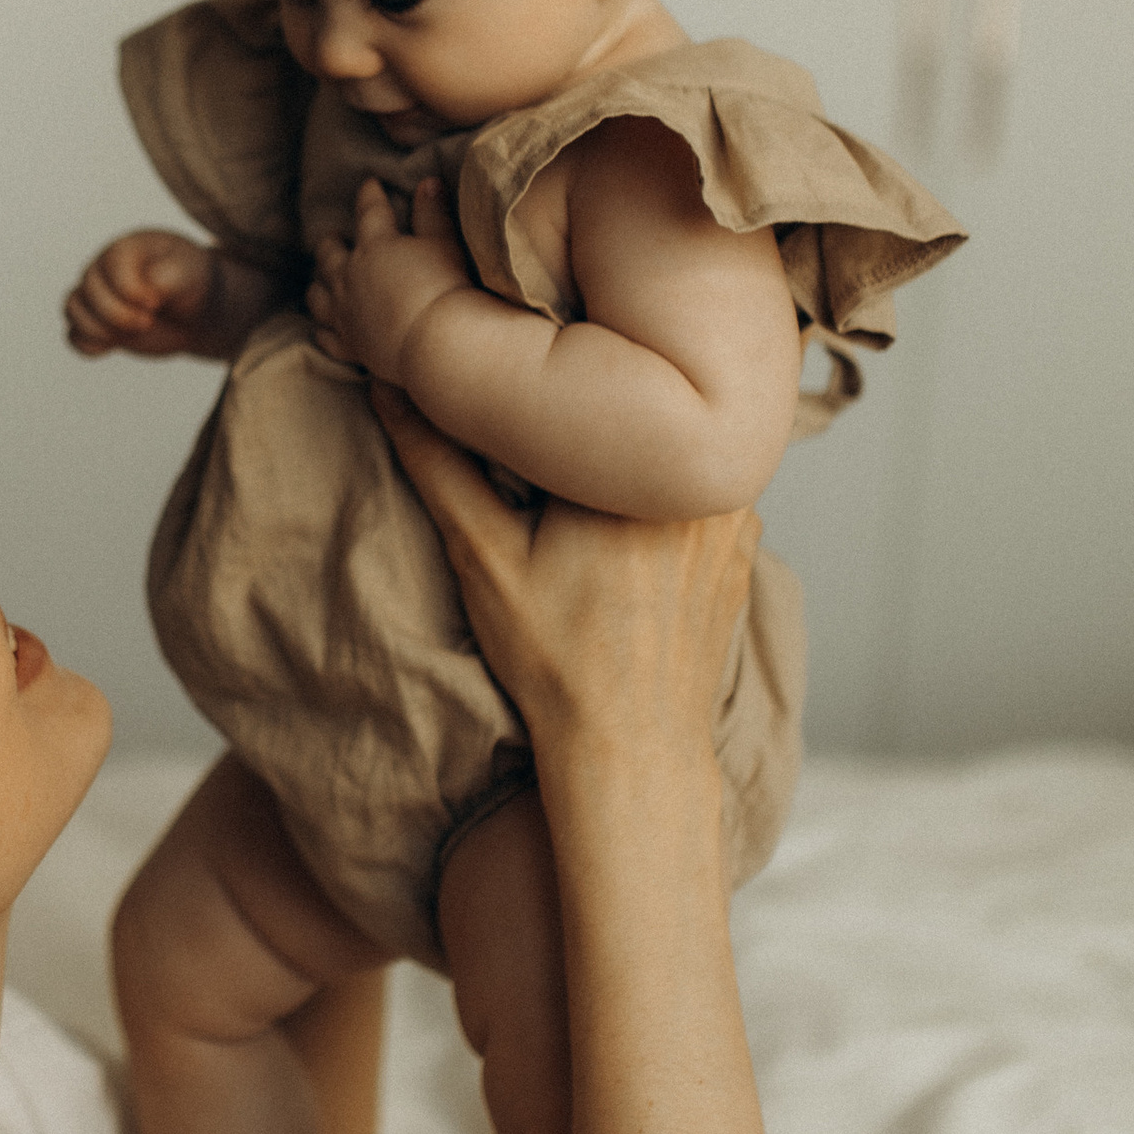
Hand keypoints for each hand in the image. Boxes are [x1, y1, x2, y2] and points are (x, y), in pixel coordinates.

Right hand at [64, 229, 224, 359]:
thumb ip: (164, 277)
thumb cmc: (190, 281)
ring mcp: (96, 298)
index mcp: (123, 250)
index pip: (112, 268)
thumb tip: (140, 291)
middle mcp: (102, 270)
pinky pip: (74, 336)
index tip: (155, 303)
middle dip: (117, 315)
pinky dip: (88, 346)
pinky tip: (112, 347)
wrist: (194, 307)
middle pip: (89, 291)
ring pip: (73, 310)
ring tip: (128, 335)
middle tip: (147, 322)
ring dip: (98, 330)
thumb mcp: (186, 273)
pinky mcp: (96, 324)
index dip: (129, 291)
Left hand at [307, 176, 469, 383]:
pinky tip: (323, 331)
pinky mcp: (349, 346)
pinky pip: (327, 338)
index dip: (370, 196)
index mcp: (375, 246)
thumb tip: (428, 182)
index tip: (369, 185)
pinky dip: (323, 331)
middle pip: (329, 255)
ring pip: (318, 296)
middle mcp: (350, 277)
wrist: (435, 344)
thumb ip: (433, 213)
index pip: (370, 212)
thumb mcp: (444, 244)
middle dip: (330, 244)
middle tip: (331, 238)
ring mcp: (345, 314)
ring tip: (320, 282)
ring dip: (319, 286)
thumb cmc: (443, 289)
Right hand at [372, 380, 756, 764]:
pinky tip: (632, 538)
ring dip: (632, 458)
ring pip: (667, 450)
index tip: (513, 437)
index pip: (582, 394)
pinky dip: (667, 498)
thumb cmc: (555, 660)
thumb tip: (389, 386)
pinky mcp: (744, 546)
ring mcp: (736, 513)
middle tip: (546, 475)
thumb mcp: (484, 556)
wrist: (631, 747)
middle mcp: (704, 478)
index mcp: (639, 465)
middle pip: (632, 416)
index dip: (541, 408)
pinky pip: (701, 490)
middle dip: (589, 430)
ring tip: (586, 502)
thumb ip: (439, 463)